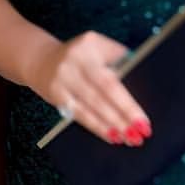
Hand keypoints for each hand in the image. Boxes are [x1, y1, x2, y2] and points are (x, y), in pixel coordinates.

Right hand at [30, 31, 152, 146]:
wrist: (40, 60)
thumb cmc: (80, 56)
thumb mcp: (98, 46)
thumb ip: (118, 59)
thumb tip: (141, 82)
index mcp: (91, 46)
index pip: (113, 78)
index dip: (128, 103)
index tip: (144, 120)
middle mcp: (75, 62)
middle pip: (103, 93)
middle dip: (124, 116)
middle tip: (140, 133)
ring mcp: (63, 79)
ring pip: (91, 107)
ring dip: (111, 125)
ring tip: (128, 138)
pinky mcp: (55, 95)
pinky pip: (79, 114)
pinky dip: (96, 126)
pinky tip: (110, 136)